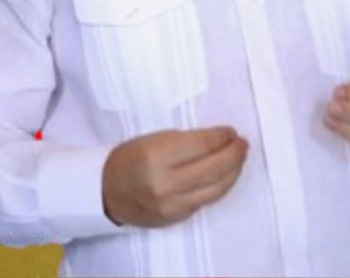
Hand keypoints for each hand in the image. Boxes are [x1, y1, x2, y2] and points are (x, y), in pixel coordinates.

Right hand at [102, 126, 248, 227]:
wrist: (106, 192)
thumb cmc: (131, 159)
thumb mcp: (155, 140)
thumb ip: (188, 140)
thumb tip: (222, 139)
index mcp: (157, 157)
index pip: (204, 145)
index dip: (223, 137)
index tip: (231, 131)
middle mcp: (166, 184)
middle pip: (215, 168)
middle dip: (235, 154)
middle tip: (243, 144)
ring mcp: (172, 205)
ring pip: (217, 188)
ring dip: (234, 171)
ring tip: (240, 158)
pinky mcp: (176, 218)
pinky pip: (207, 200)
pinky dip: (220, 186)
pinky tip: (225, 176)